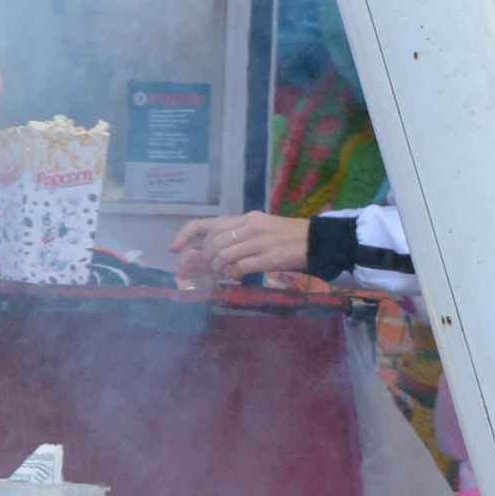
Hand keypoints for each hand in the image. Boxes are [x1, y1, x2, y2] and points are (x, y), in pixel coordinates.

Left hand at [171, 212, 309, 288]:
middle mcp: (250, 227)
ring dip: (217, 269)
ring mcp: (259, 242)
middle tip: (207, 271)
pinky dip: (232, 274)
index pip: (207, 224)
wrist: (319, 242)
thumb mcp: (263, 229)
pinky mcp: (268, 257)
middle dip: (205, 260)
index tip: (175, 249)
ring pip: (223, 256)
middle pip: (213, 243)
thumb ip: (239, 236)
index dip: (185, 235)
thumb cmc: (291, 238)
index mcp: (247, 218)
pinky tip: (236, 277)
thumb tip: (212, 252)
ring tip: (222, 275)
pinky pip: (238, 267)